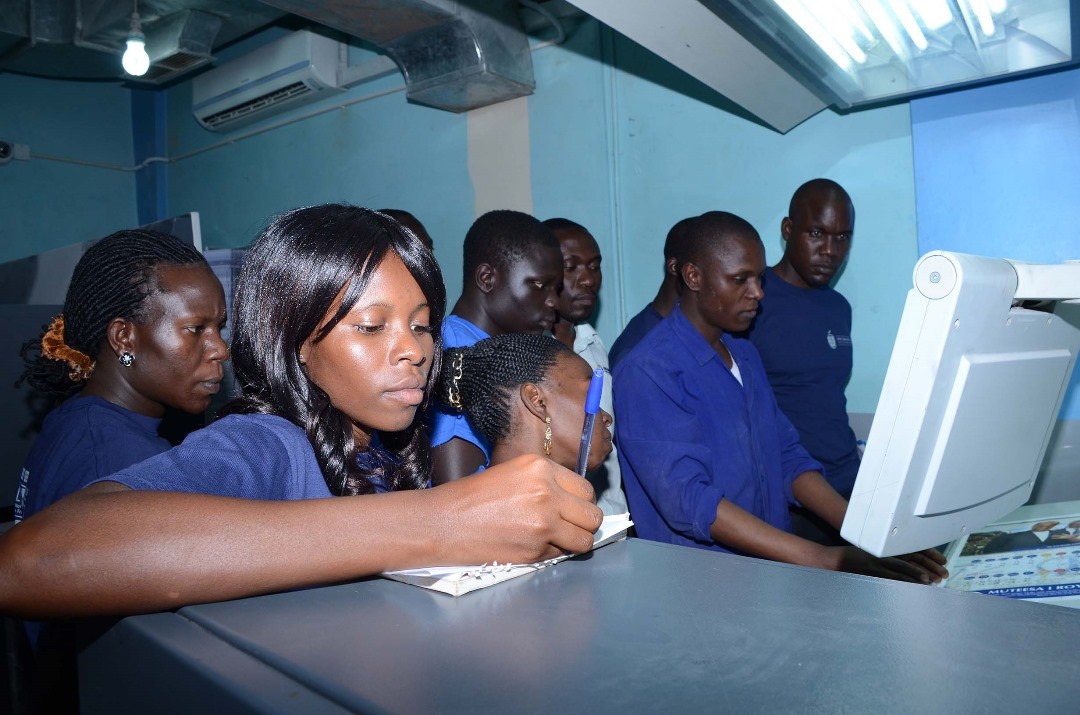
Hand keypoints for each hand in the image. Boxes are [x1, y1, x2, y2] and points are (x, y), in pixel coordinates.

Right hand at [430, 454, 602, 564]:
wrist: (443, 523)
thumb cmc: (471, 497)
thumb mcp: (513, 473)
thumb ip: (545, 483)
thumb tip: (573, 503)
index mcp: (541, 468)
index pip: (586, 490)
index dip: (580, 503)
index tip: (571, 510)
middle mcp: (547, 492)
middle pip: (592, 515)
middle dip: (584, 524)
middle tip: (568, 527)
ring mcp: (544, 523)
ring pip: (585, 539)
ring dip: (575, 542)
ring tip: (556, 540)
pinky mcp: (535, 549)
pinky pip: (561, 554)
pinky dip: (553, 554)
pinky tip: (532, 546)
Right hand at [830, 546, 945, 583]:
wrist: (833, 560)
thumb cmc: (853, 557)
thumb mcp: (874, 552)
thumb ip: (890, 556)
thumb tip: (910, 566)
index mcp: (888, 546)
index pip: (913, 548)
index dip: (930, 554)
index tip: (942, 561)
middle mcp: (885, 552)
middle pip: (912, 557)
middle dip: (929, 566)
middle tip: (943, 574)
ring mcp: (879, 562)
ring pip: (903, 567)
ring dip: (918, 574)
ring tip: (932, 580)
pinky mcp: (872, 571)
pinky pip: (891, 576)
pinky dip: (904, 581)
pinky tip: (913, 585)